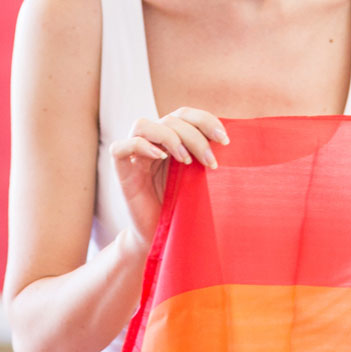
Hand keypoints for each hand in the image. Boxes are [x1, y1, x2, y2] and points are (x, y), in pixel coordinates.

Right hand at [111, 109, 228, 248]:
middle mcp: (151, 143)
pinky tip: (161, 158)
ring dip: (169, 138)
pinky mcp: (120, 171)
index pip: (185, 115)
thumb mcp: (198, 179)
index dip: (205, 120)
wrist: (159, 236)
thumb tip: (230, 143)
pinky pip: (120, 147)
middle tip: (211, 162)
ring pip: (143, 125)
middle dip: (195, 137)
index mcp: (170, 140)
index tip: (225, 140)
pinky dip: (142, 146)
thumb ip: (205, 159)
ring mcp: (134, 156)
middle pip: (169, 119)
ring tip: (185, 161)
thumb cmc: (181, 208)